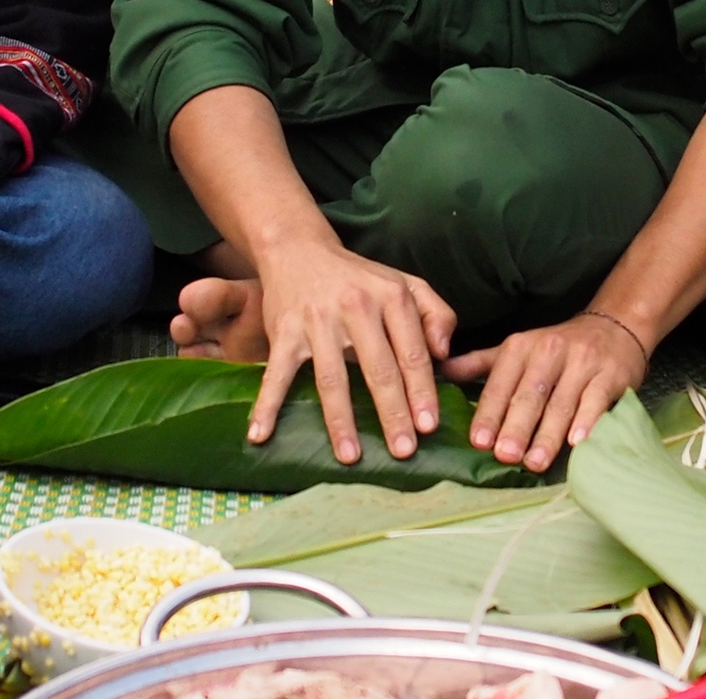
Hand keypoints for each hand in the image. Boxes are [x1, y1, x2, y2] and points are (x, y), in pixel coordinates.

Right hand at [250, 239, 455, 464]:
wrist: (298, 249)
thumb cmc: (359, 276)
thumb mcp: (405, 283)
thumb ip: (437, 314)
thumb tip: (445, 355)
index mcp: (391, 296)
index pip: (412, 352)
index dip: (422, 391)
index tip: (429, 427)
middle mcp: (356, 306)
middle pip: (378, 368)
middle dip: (392, 413)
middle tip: (404, 450)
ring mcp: (317, 320)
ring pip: (332, 377)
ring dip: (340, 420)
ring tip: (350, 456)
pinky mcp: (284, 331)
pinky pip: (276, 373)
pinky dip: (266, 405)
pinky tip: (260, 435)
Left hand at [445, 310, 650, 470]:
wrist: (613, 328)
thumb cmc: (556, 348)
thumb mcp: (516, 349)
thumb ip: (479, 363)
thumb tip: (441, 371)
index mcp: (521, 346)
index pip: (501, 383)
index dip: (489, 413)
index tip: (479, 442)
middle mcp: (550, 351)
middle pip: (530, 395)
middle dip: (516, 427)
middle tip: (504, 456)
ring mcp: (582, 363)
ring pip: (562, 402)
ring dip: (548, 435)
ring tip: (534, 463)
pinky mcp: (611, 375)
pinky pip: (596, 401)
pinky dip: (587, 422)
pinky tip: (577, 443)